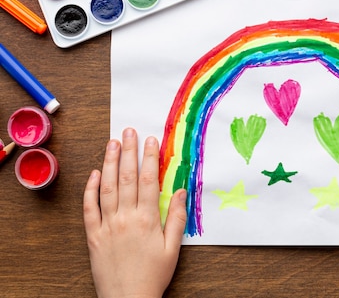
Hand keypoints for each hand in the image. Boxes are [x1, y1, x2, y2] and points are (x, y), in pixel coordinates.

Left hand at [83, 128, 186, 297]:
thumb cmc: (153, 276)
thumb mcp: (173, 248)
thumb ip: (176, 218)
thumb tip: (180, 191)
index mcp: (146, 220)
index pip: (148, 181)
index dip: (149, 158)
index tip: (151, 141)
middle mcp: (125, 218)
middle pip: (127, 178)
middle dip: (129, 152)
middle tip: (130, 131)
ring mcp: (107, 225)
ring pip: (107, 187)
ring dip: (110, 163)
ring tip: (112, 143)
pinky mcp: (93, 235)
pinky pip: (89, 208)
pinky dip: (91, 189)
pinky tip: (95, 173)